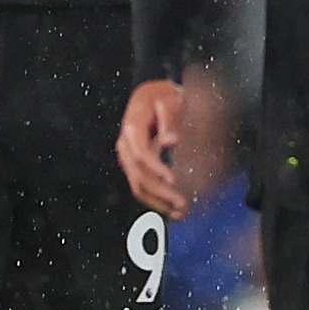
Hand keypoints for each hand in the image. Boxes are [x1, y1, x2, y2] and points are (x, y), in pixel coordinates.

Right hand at [118, 79, 188, 218]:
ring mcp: (127, 157)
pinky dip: (155, 200)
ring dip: (158, 202)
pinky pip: (140, 186)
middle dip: (161, 193)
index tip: (173, 181)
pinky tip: (171, 210)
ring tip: (180, 213)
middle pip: (139, 175)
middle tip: (182, 204)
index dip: (157, 169)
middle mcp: (126, 145)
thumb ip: (170, 119)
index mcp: (133, 128)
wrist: (149, 96)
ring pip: (138, 186)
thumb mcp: (169, 100)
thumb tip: (172, 141)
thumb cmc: (161, 96)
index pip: (142, 154)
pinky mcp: (133, 165)